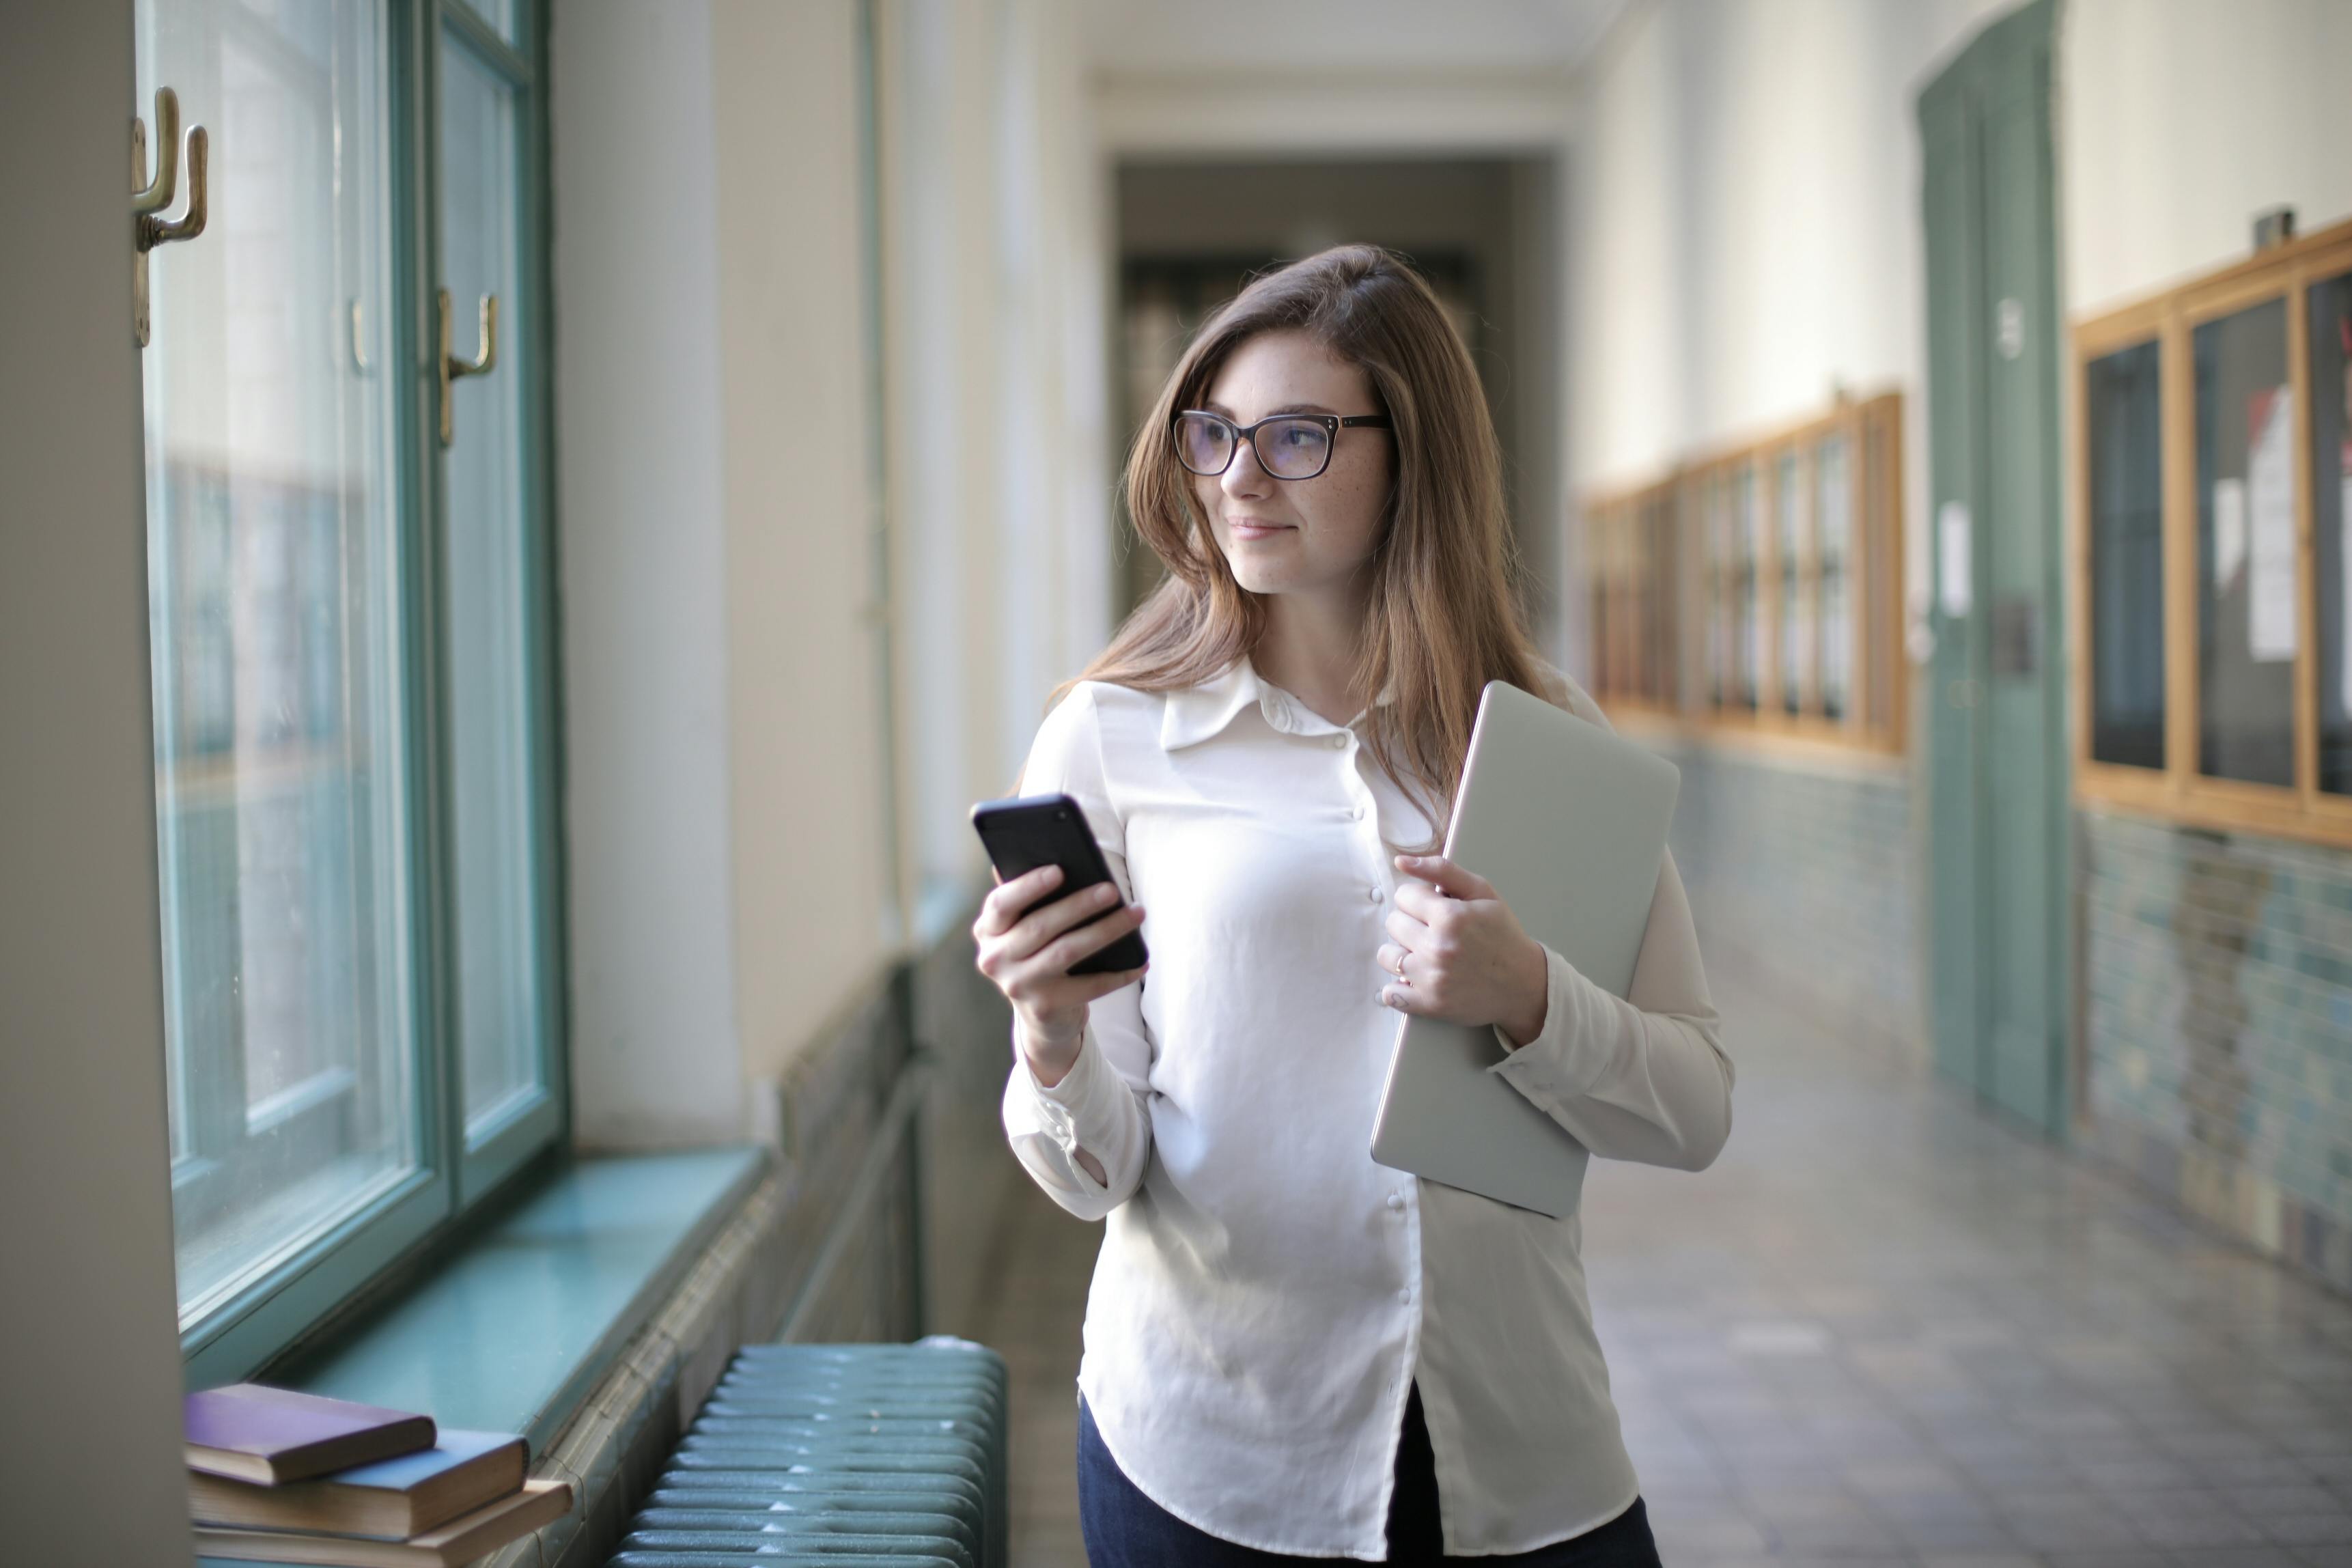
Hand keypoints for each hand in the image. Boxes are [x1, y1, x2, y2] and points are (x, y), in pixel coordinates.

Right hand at [973, 864, 1146, 1086]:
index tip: (1059, 870)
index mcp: (988, 930)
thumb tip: (1051, 855)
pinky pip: (1089, 986)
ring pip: (1067, 951)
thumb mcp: (1022, 927)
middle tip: (1112, 890)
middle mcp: (995, 959)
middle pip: (1040, 926)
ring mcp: (1019, 986)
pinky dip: (1118, 973)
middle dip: (1079, 905)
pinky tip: (1140, 960)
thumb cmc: (1036, 952)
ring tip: (1135, 913)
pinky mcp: (1046, 1006)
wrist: (1041, 1013)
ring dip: (1106, 930)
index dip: (1029, 886)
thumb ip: (1029, 896)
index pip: (1001, 904)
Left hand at [1378, 854, 1548, 1046]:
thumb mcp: (1482, 892)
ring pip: (1386, 955)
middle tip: (1435, 932)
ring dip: (1402, 953)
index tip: (1436, 909)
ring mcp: (1431, 979)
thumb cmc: (1503, 935)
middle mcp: (1437, 948)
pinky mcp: (1428, 1005)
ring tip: (1427, 954)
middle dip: (1411, 923)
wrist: (1523, 984)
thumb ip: (1441, 870)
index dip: (1419, 899)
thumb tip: (1401, 861)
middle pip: (1393, 923)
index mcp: (1450, 917)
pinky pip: (1389, 993)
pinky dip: (1400, 986)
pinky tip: (1420, 978)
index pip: (1403, 896)